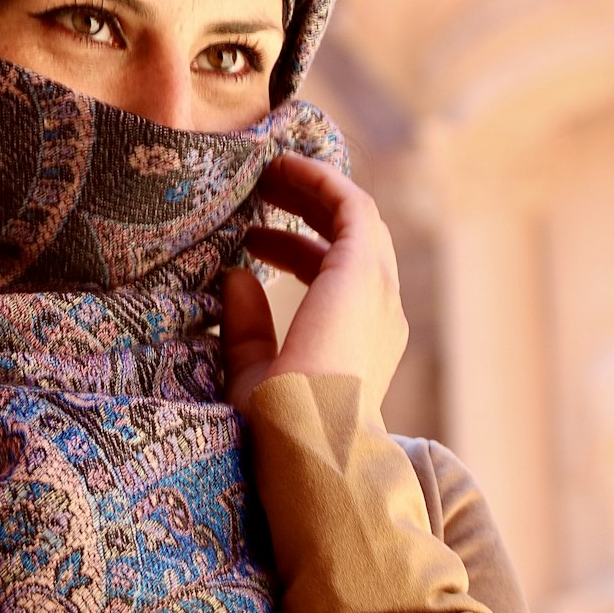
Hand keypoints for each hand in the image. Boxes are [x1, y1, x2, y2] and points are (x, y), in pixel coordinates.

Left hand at [222, 152, 409, 417]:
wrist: (307, 445)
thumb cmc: (279, 428)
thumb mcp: (251, 376)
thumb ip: (247, 330)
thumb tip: (235, 276)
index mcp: (359, 341)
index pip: (332, 277)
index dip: (293, 248)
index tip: (252, 235)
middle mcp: (378, 313)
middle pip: (347, 239)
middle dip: (304, 209)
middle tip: (258, 189)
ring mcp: (377, 290)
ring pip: (353, 217)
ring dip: (313, 188)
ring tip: (268, 170)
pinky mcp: (363, 271)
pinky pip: (351, 206)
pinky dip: (322, 181)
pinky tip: (286, 167)